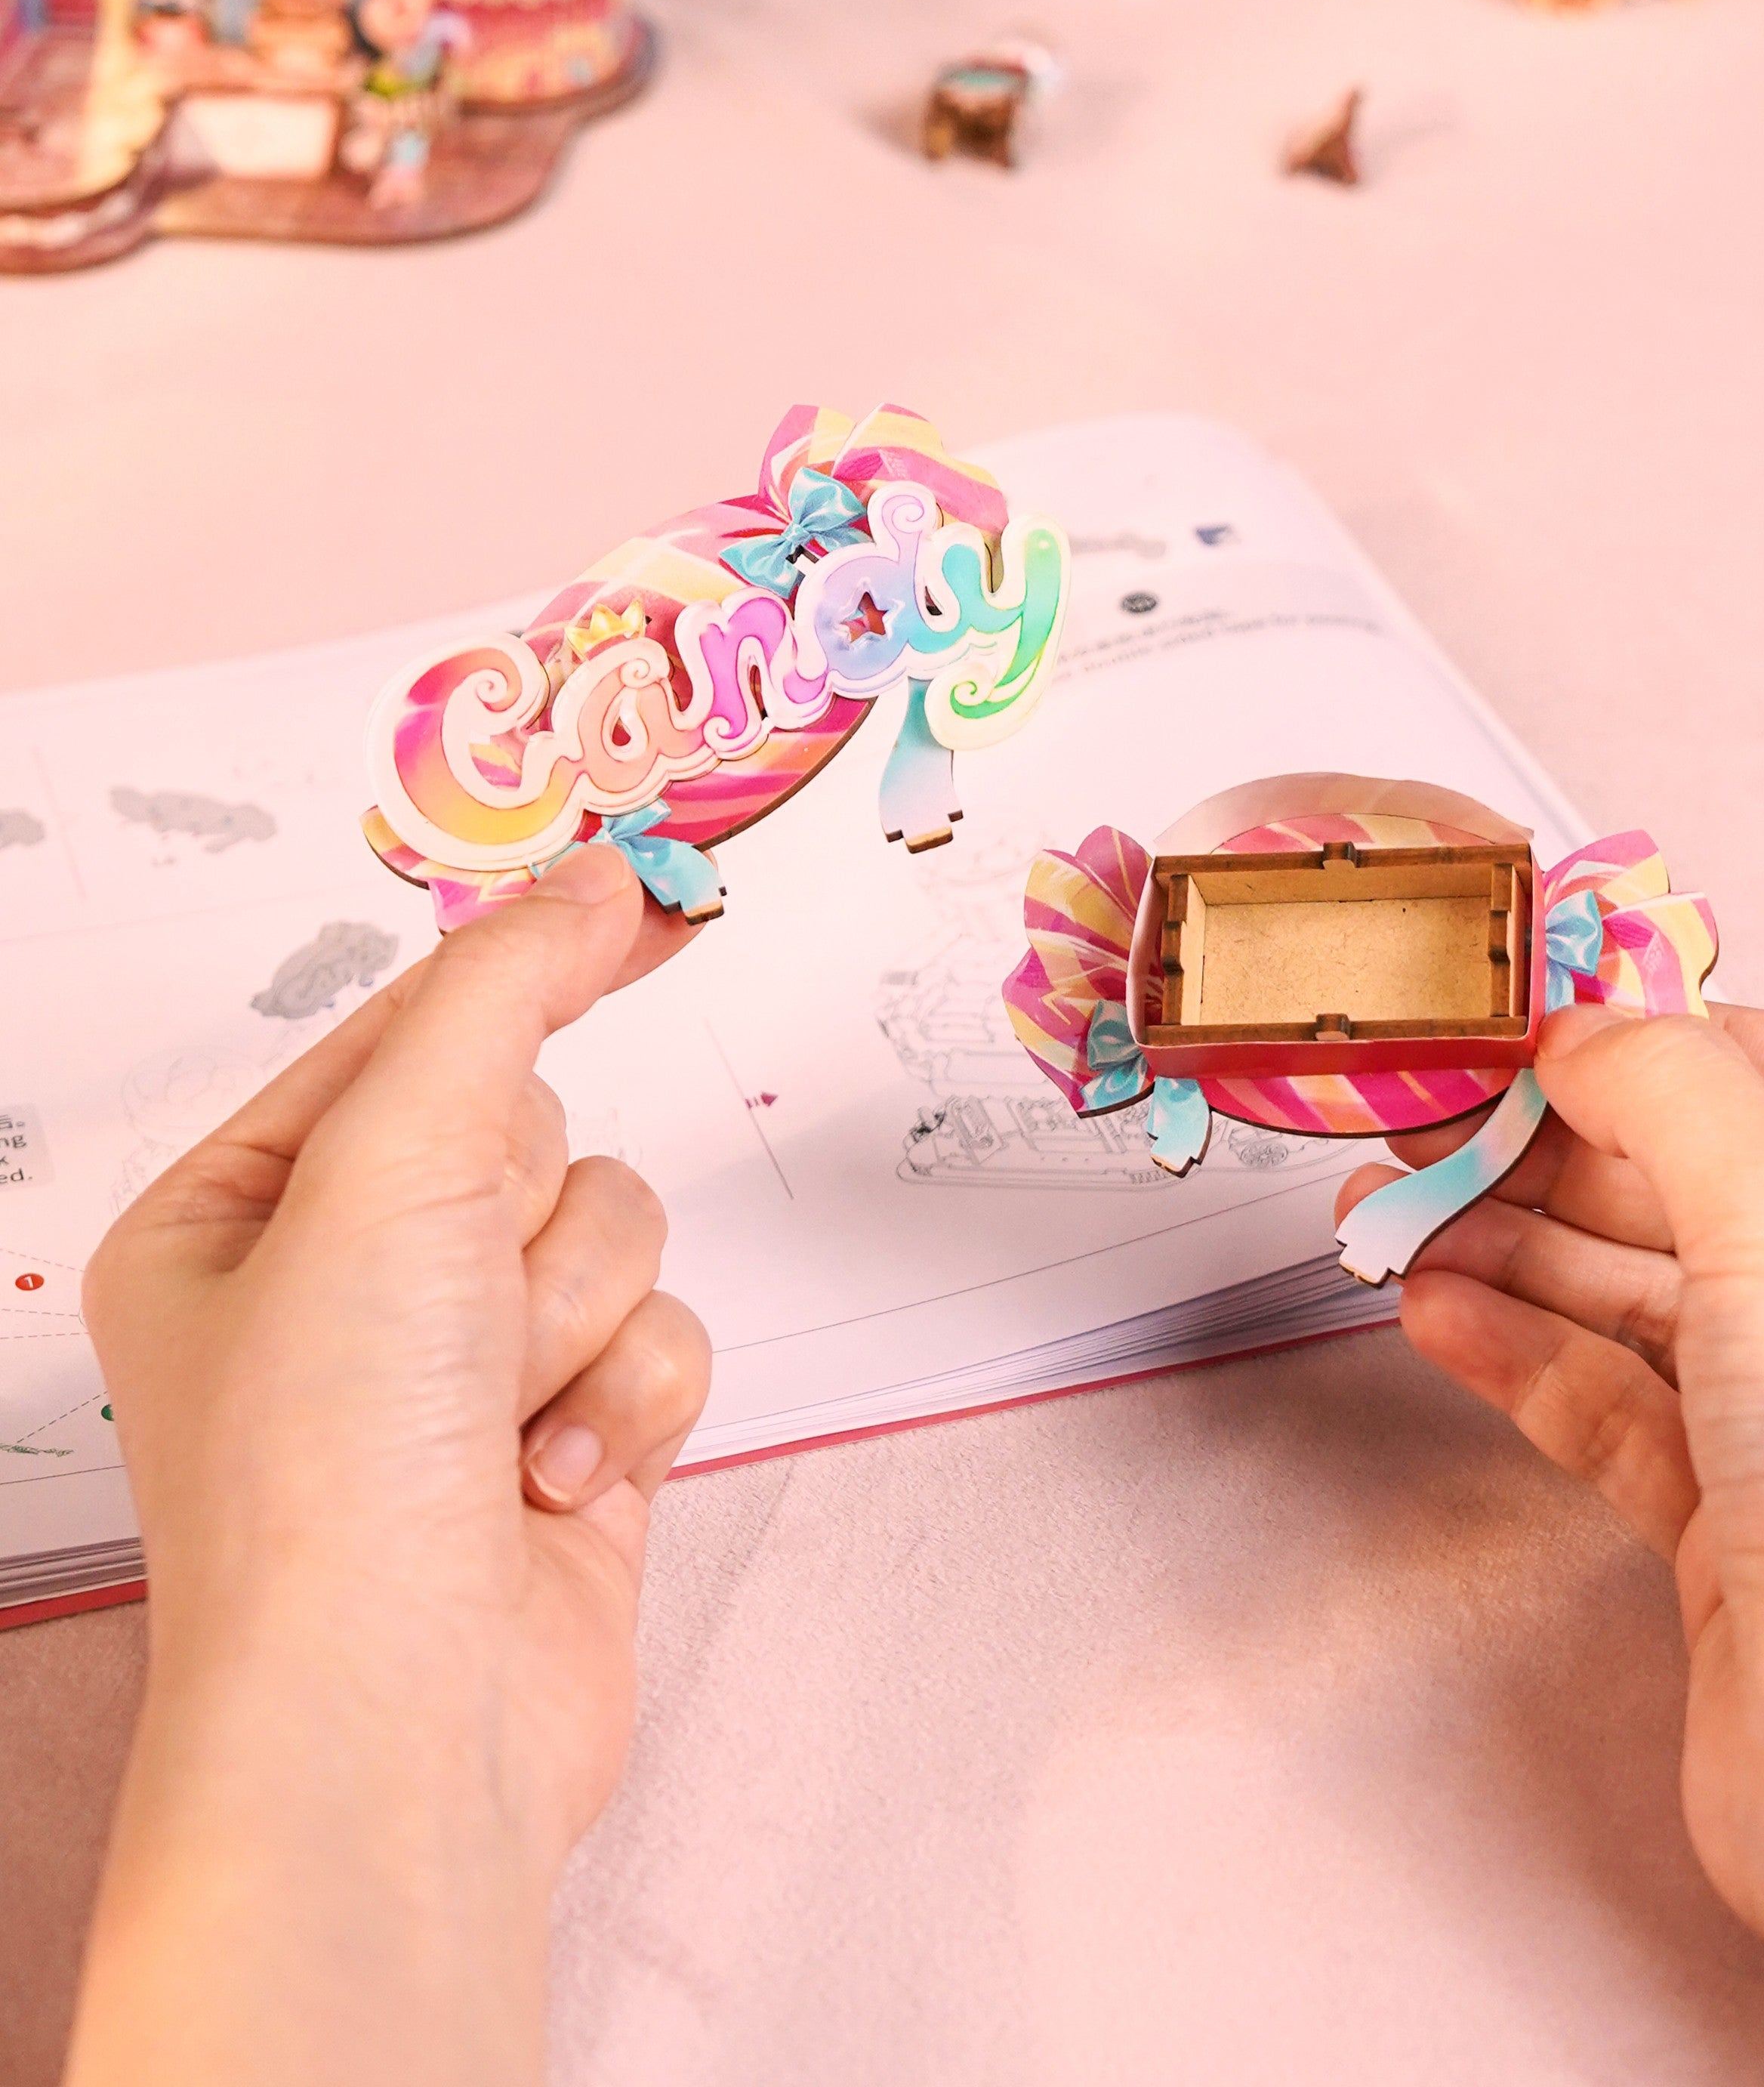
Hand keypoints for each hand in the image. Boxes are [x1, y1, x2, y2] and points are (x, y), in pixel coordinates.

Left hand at [68, 845, 711, 2086]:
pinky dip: (629, 1399)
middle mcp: (352, 1285)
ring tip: (501, 1418)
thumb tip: (596, 882)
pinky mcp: (572, 1440)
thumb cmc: (325, 1475)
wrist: (400, 1730)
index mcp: (247, 1212)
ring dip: (583, 1316)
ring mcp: (465, 1369)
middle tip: (456, 1300)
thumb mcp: (389, 1168)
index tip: (647, 897)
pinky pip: (666, 1337)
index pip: (412, 1034)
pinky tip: (553, 1485)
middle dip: (524, 1214)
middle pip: (536, 1130)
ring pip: (619, 1233)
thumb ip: (503, 998)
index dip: (522, 973)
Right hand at [1340, 1006, 1763, 2084]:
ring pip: (1660, 1299)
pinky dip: (1531, 1351)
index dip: (1702, 1046)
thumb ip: (1674, 1092)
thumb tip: (1586, 1025)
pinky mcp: (1750, 1524)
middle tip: (1441, 1125)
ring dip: (1523, 1253)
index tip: (1566, 1031)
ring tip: (1395, 1217)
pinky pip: (1625, 1401)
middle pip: (1729, 1192)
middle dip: (1572, 1161)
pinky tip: (1437, 1311)